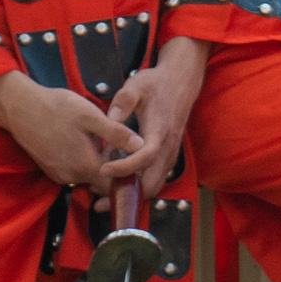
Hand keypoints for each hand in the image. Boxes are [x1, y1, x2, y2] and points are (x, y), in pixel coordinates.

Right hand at [0, 72, 140, 192]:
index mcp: (86, 166)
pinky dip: (83, 162)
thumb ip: (116, 133)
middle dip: (114, 168)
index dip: (128, 175)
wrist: (19, 107)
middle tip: (120, 145)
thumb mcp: (91, 116)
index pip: (115, 184)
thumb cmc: (56, 108)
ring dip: (98, 163)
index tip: (136, 161)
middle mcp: (72, 177)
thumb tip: (141, 145)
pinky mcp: (50, 169)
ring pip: (88, 176)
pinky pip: (74, 171)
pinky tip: (85, 142)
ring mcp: (59, 175)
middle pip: (102, 182)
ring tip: (102, 141)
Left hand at [103, 35, 207, 198]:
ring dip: (133, 195)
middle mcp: (168, 146)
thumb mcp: (135, 87)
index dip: (125, 167)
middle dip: (127, 194)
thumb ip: (122, 102)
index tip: (103, 169)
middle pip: (153, 181)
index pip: (146, 156)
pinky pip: (157, 178)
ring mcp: (171, 152)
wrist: (181, 81)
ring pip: (156, 184)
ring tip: (106, 198)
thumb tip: (109, 121)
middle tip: (99, 200)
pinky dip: (140, 188)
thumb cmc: (156, 83)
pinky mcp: (169, 154)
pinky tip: (121, 187)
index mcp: (159, 130)